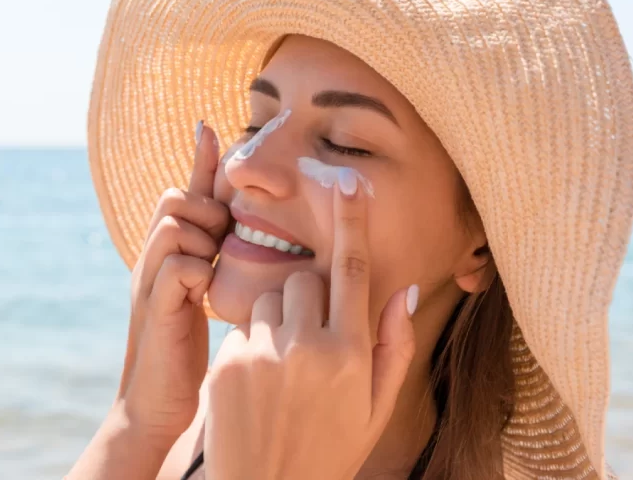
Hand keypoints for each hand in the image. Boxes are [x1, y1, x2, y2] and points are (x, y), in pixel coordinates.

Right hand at [117, 121, 229, 448]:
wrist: (156, 407)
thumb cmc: (186, 353)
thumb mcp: (203, 298)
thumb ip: (213, 261)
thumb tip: (237, 230)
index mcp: (168, 255)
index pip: (182, 193)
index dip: (198, 160)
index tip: (210, 125)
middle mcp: (152, 260)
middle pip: (174, 198)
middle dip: (204, 209)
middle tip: (220, 241)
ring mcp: (149, 282)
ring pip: (173, 224)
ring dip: (202, 238)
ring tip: (212, 269)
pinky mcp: (154, 309)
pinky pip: (176, 265)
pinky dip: (196, 271)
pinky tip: (205, 295)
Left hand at [204, 168, 417, 479]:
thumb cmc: (330, 450)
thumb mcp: (375, 408)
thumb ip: (394, 347)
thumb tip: (404, 288)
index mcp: (352, 354)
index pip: (353, 271)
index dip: (351, 221)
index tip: (347, 181)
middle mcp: (309, 348)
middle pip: (303, 280)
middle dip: (306, 298)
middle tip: (307, 340)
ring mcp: (264, 355)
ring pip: (268, 299)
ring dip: (276, 320)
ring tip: (280, 371)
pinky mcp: (228, 363)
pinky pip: (241, 327)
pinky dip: (250, 344)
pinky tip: (255, 387)